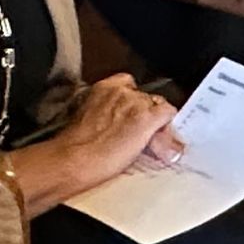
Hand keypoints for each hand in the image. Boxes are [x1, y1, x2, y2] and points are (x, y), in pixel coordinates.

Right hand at [52, 75, 184, 189]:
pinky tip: (163, 144)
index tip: (131, 115)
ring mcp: (136, 103)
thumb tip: (117, 126)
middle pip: (146, 97)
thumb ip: (104, 114)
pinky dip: (168, 129)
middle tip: (139, 135)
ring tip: (150, 144)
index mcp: (103, 88)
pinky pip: (168, 114)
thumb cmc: (75, 146)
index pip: (128, 85)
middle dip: (145, 114)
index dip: (133, 103)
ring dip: (156, 123)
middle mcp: (121, 90)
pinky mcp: (147, 118)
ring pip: (159, 106)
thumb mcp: (87, 120)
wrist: (76, 158)